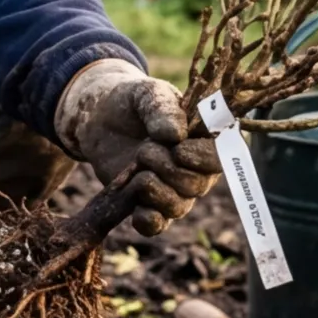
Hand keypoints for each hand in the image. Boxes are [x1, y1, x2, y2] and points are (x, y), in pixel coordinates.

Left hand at [54, 59, 218, 235]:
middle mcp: (194, 169)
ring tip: (137, 170)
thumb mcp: (147, 93)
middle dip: (169, 170)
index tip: (179, 150)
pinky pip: (157, 224)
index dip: (202, 158)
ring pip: (178, 207)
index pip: (218, 158)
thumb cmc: (133, 101)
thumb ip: (163, 109)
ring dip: (156, 192)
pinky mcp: (147, 203)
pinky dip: (149, 221)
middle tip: (144, 151)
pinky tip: (138, 211)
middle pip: (197, 186)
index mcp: (203, 140)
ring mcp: (172, 189)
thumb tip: (176, 136)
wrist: (99, 115)